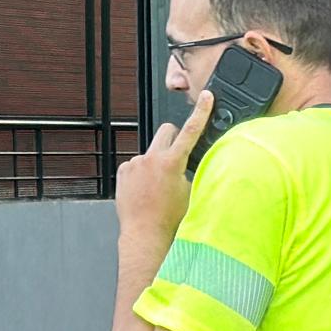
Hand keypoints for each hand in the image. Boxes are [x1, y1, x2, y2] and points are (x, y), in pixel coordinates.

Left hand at [113, 110, 194, 264]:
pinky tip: (145, 190)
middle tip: (176, 157)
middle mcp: (151, 159)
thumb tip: (193, 160)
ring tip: (157, 186)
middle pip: (166, 131)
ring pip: (151, 151)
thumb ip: (191, 170)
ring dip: (156, 161)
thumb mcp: (190, 191)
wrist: (144, 234)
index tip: (206, 96)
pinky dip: (142, 172)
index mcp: (172, 162)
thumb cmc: (169, 219)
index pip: (191, 130)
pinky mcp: (123, 171)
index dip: (201, 111)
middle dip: (173, 138)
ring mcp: (134, 164)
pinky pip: (137, 163)